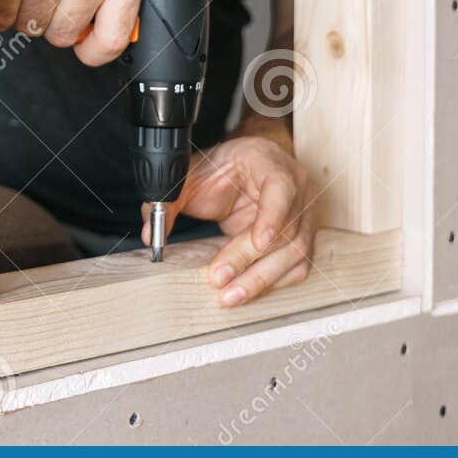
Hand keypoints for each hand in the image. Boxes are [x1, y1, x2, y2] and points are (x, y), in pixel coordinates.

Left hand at [142, 134, 316, 305]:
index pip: (282, 187)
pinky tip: (248, 291)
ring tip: (230, 295)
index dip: (273, 216)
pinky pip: (297, 266)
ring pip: (296, 252)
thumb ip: (170, 200)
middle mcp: (297, 187)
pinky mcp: (304, 237)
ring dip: (262, 279)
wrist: (244, 165)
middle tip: (220, 279)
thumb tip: (151, 233)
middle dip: (250, 259)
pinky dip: (273, 282)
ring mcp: (306, 213)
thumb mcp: (191, 174)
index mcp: (270, 162)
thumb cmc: (222, 167)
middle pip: (287, 229)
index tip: (257, 241)